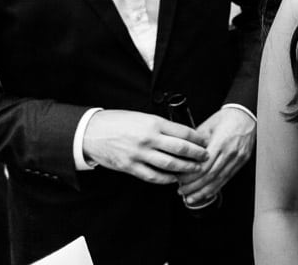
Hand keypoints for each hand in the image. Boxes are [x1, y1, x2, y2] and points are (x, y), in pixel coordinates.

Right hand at [82, 110, 208, 184]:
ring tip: (195, 170)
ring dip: (185, 169)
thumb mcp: (142, 117)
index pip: (184, 132)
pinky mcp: (130, 167)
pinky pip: (153, 176)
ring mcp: (139, 154)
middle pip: (181, 149)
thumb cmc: (118, 122)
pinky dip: (166, 179)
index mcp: (153, 123)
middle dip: (197, 155)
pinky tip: (173, 179)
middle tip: (206, 157)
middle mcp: (148, 138)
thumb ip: (160, 126)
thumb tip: (181, 134)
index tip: (204, 142)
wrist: (91, 132)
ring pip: (169, 165)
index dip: (197, 139)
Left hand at [177, 108, 255, 207]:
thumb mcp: (207, 125)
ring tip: (192, 197)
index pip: (204, 166)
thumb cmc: (227, 118)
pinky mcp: (242, 161)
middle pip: (210, 176)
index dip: (190, 177)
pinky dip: (217, 187)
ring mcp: (238, 158)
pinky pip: (228, 177)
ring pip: (220, 180)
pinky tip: (207, 193)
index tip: (180, 180)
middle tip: (182, 192)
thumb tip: (183, 155)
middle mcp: (230, 152)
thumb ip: (195, 142)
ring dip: (204, 191)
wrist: (245, 114)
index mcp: (220, 142)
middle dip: (195, 187)